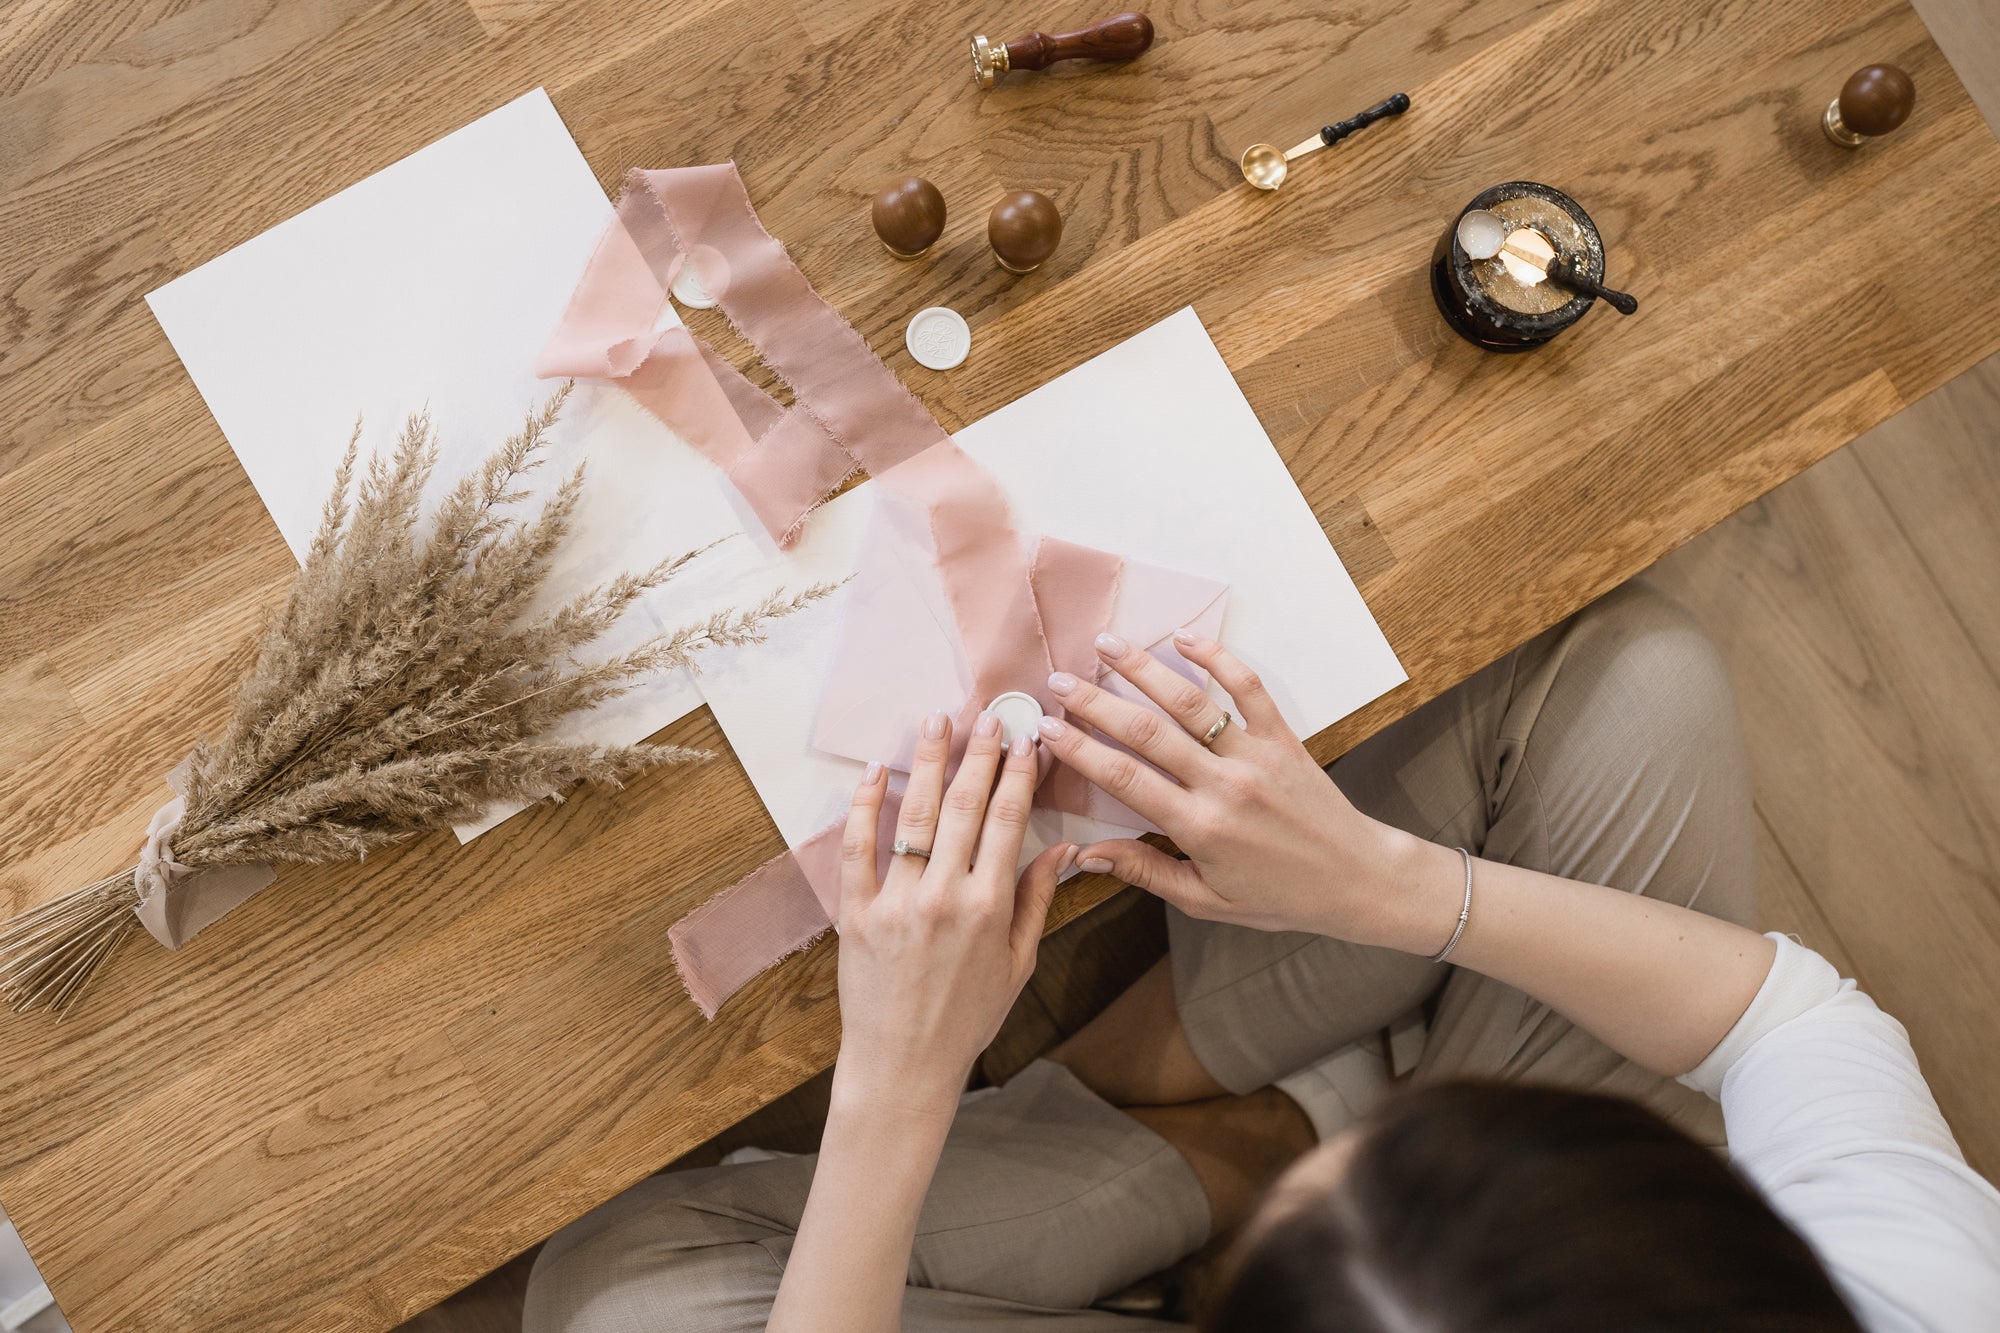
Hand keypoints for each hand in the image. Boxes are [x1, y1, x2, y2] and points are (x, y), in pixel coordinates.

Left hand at [834, 709, 1073, 1117]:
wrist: (903, 1065)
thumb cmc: (966, 1019)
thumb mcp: (1017, 964)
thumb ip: (1036, 902)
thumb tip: (1065, 850)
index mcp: (989, 907)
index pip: (1009, 821)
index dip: (1019, 775)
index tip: (1027, 740)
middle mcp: (944, 896)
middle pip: (964, 807)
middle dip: (979, 755)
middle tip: (988, 716)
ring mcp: (896, 901)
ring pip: (914, 815)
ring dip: (928, 762)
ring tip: (936, 720)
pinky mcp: (856, 912)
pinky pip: (857, 847)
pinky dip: (865, 805)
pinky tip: (877, 770)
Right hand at [1035, 630, 1461, 953]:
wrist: (1357, 879)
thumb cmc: (1279, 897)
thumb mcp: (1206, 900)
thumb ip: (1145, 871)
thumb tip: (1087, 855)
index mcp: (1200, 828)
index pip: (1126, 780)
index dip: (1081, 750)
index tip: (1046, 729)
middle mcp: (1224, 784)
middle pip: (1147, 732)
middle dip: (1096, 703)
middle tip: (1058, 681)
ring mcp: (1255, 755)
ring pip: (1191, 701)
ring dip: (1143, 668)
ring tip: (1105, 644)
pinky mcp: (1282, 737)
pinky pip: (1247, 688)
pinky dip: (1216, 658)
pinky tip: (1183, 638)